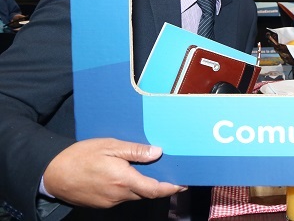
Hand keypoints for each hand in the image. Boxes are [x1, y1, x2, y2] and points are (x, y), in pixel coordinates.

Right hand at [43, 138, 184, 208]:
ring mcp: (109, 202)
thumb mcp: (109, 146)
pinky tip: (126, 175)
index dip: (171, 187)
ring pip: (134, 195)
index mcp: (123, 180)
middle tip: (169, 171)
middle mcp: (119, 195)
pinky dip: (129, 188)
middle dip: (159, 184)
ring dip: (142, 185)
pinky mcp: (101, 203)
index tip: (183, 183)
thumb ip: (134, 151)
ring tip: (146, 170)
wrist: (52, 173)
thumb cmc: (80, 156)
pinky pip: (121, 197)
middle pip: (146, 193)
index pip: (155, 189)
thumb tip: (157, 152)